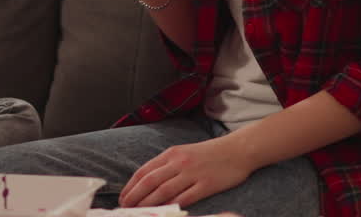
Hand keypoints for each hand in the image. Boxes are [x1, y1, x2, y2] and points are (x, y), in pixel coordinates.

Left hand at [119, 137, 254, 208]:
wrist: (237, 150)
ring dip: (148, 204)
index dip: (131, 186)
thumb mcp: (184, 152)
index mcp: (172, 153)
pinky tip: (164, 213)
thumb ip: (167, 165)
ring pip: (164, 191)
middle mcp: (180, 162)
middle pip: (150, 181)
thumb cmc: (209, 154)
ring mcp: (193, 173)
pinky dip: (172, 206)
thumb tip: (147, 182)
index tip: (122, 197)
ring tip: (138, 213)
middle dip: (134, 196)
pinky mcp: (206, 184)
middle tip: (124, 208)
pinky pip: (185, 197)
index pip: (144, 171)